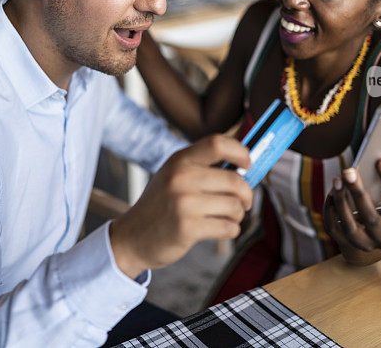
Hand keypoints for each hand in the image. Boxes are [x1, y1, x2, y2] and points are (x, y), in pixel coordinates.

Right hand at [109, 135, 253, 278]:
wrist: (132, 238)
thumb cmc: (161, 206)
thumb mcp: (173, 176)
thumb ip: (203, 168)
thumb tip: (246, 167)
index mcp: (180, 160)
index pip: (218, 143)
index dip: (241, 152)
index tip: (247, 165)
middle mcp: (181, 178)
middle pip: (234, 180)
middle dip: (247, 194)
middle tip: (245, 202)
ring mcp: (183, 203)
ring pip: (234, 206)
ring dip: (238, 215)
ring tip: (228, 217)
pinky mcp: (188, 228)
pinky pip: (228, 227)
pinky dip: (231, 230)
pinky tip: (220, 229)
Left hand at [323, 155, 380, 261]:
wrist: (375, 237)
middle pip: (371, 218)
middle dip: (359, 193)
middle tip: (349, 170)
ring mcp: (364, 245)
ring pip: (349, 226)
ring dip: (341, 201)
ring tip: (337, 179)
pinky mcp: (345, 244)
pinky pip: (334, 226)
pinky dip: (331, 208)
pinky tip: (332, 191)